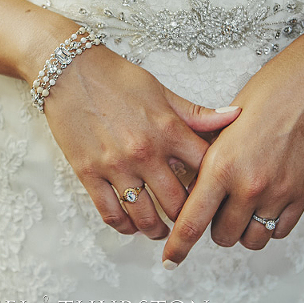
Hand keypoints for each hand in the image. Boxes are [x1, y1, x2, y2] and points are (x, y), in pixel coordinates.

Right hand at [44, 45, 240, 239]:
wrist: (68, 70)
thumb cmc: (116, 77)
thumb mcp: (161, 91)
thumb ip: (197, 113)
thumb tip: (235, 117)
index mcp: (168, 130)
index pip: (205, 171)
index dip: (215, 187)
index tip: (214, 196)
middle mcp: (145, 152)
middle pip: (177, 203)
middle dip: (188, 218)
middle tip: (189, 222)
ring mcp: (115, 166)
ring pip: (144, 216)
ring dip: (157, 230)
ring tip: (162, 231)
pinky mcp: (88, 173)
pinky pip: (110, 213)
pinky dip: (124, 226)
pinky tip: (131, 226)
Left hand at [162, 43, 303, 264]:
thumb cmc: (263, 97)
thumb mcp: (222, 126)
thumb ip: (206, 161)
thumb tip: (192, 187)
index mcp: (220, 167)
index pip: (192, 221)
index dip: (177, 246)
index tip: (169, 259)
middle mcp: (248, 185)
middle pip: (222, 236)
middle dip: (214, 228)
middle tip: (216, 208)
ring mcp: (278, 193)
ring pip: (252, 239)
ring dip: (242, 230)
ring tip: (241, 208)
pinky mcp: (303, 195)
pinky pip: (280, 230)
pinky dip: (269, 224)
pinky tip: (265, 204)